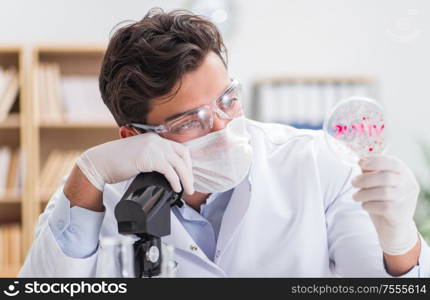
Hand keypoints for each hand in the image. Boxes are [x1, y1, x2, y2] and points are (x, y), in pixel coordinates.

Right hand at [75, 132, 193, 193]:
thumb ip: (151, 159)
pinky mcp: (148, 158)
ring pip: (179, 164)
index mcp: (154, 139)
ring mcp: (152, 148)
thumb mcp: (138, 156)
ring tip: (187, 191)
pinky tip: (176, 188)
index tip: (188, 176)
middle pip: (183, 155)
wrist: (98, 163)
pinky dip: (175, 180)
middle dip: (189, 172)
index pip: (179, 149)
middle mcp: (156, 140)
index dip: (187, 163)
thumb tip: (165, 174)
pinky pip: (169, 170)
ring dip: (186, 179)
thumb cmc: (116, 163)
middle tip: (190, 186)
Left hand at [351, 154, 418, 254]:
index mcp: (405, 173)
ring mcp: (407, 200)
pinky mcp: (400, 214)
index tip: (360, 162)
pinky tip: (365, 206)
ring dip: (363, 193)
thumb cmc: (383, 200)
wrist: (394, 228)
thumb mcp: (378, 184)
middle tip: (353, 182)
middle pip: (385, 178)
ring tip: (356, 196)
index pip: (393, 162)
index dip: (375, 161)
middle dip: (364, 179)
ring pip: (383, 193)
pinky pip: (381, 207)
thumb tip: (361, 161)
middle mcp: (409, 185)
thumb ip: (372, 172)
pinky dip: (368, 205)